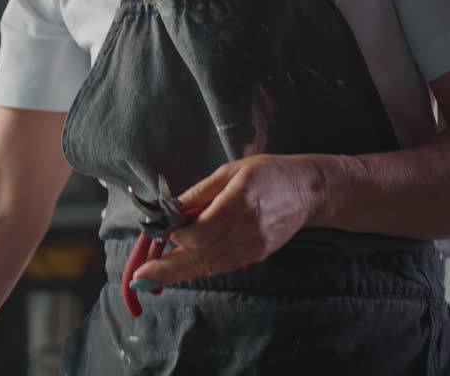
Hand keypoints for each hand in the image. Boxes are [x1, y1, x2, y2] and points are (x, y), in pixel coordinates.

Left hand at [131, 154, 324, 286]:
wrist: (309, 191)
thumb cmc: (269, 173)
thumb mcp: (232, 170)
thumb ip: (201, 191)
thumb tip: (171, 207)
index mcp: (239, 203)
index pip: (201, 230)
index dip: (177, 233)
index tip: (162, 228)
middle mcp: (246, 230)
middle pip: (202, 255)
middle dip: (168, 267)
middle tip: (140, 276)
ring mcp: (253, 247)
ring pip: (211, 266)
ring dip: (180, 273)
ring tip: (152, 278)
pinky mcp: (257, 255)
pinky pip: (223, 266)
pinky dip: (200, 269)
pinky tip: (181, 271)